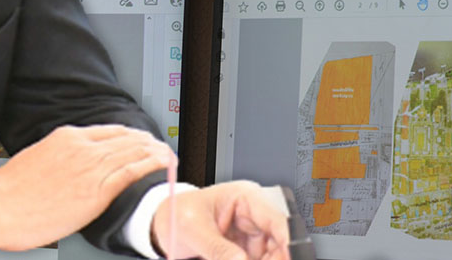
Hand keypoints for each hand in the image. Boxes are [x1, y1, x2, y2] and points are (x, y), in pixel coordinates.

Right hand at [0, 125, 173, 249]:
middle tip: (161, 147)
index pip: (108, 131)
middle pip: (125, 138)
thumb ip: (61, 157)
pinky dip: (149, 166)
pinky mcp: (94, 191)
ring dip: (154, 152)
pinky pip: (130, 172)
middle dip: (146, 142)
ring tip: (168, 154)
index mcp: (67, 137)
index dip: (129, 136)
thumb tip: (72, 167)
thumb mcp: (38, 158)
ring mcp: (89, 168)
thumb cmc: (10, 192)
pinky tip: (161, 164)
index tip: (139, 142)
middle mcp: (82, 147)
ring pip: (132, 152)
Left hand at [152, 181, 290, 259]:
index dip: (287, 244)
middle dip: (274, 258)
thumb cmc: (178, 213)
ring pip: (271, 256)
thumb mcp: (194, 230)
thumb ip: (218, 249)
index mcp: (245, 197)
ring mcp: (251, 235)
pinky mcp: (245, 251)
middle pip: (278, 244)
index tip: (288, 258)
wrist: (163, 222)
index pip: (277, 220)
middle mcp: (253, 215)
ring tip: (228, 258)